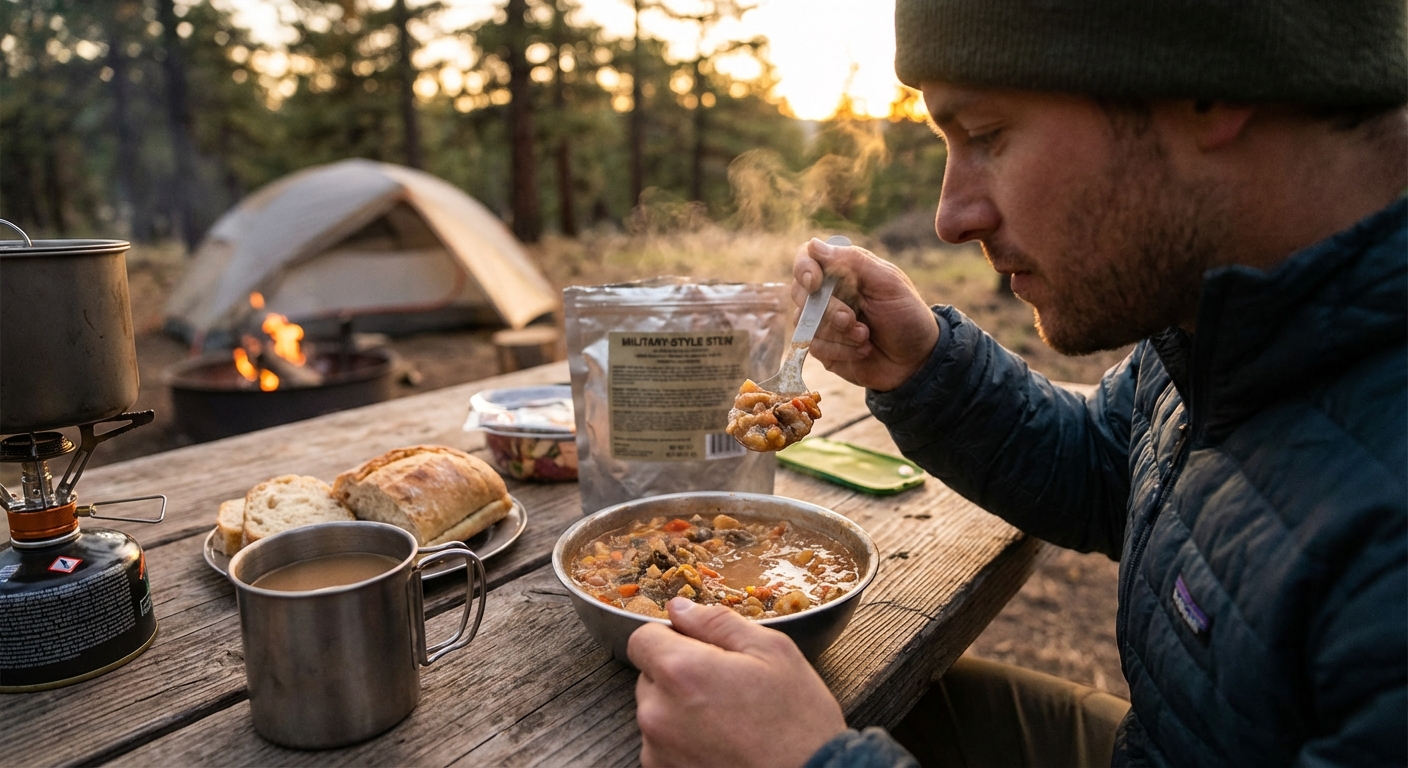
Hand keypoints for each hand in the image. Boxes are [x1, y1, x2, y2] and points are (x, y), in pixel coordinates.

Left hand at [628, 598, 846, 767]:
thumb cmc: (798, 722)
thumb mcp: (771, 651)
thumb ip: (717, 622)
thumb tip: (680, 608)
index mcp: (682, 671)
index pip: (642, 638)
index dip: (671, 636)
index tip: (698, 646)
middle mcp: (658, 712)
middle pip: (650, 675)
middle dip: (680, 673)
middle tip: (725, 685)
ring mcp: (658, 749)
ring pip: (657, 710)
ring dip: (680, 708)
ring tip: (728, 718)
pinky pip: (663, 743)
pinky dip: (684, 739)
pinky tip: (721, 741)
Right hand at [793, 238, 939, 391]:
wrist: (917, 359)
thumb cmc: (906, 315)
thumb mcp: (888, 282)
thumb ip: (853, 261)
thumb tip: (813, 245)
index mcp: (843, 271)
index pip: (806, 258)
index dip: (804, 268)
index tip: (815, 282)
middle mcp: (828, 294)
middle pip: (799, 292)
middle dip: (827, 310)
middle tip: (851, 319)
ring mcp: (822, 322)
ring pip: (805, 322)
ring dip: (838, 333)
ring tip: (865, 336)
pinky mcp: (823, 348)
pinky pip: (813, 347)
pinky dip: (840, 350)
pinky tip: (861, 350)